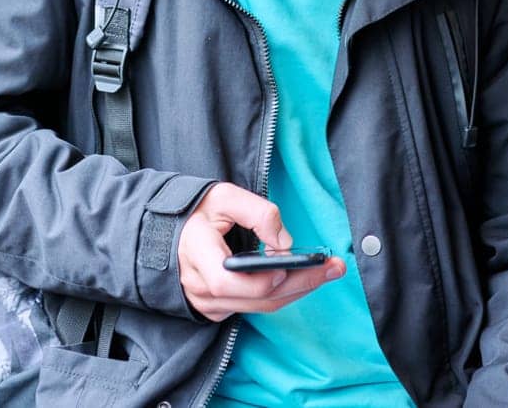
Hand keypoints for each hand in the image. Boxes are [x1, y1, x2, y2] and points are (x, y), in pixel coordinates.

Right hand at [178, 182, 346, 321]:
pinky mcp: (218, 308)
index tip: (285, 267)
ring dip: (298, 290)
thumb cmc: (197, 212)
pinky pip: (255, 307)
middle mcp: (200, 285)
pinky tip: (304, 279)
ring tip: (329, 271)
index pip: (225, 281)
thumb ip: (257, 213)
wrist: (174, 233)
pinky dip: (282, 294)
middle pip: (254, 298)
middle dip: (299, 283)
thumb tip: (285, 242)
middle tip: (333, 267)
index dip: (257, 280)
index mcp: (196, 253)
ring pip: (260, 306)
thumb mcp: (223, 197)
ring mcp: (208, 302)